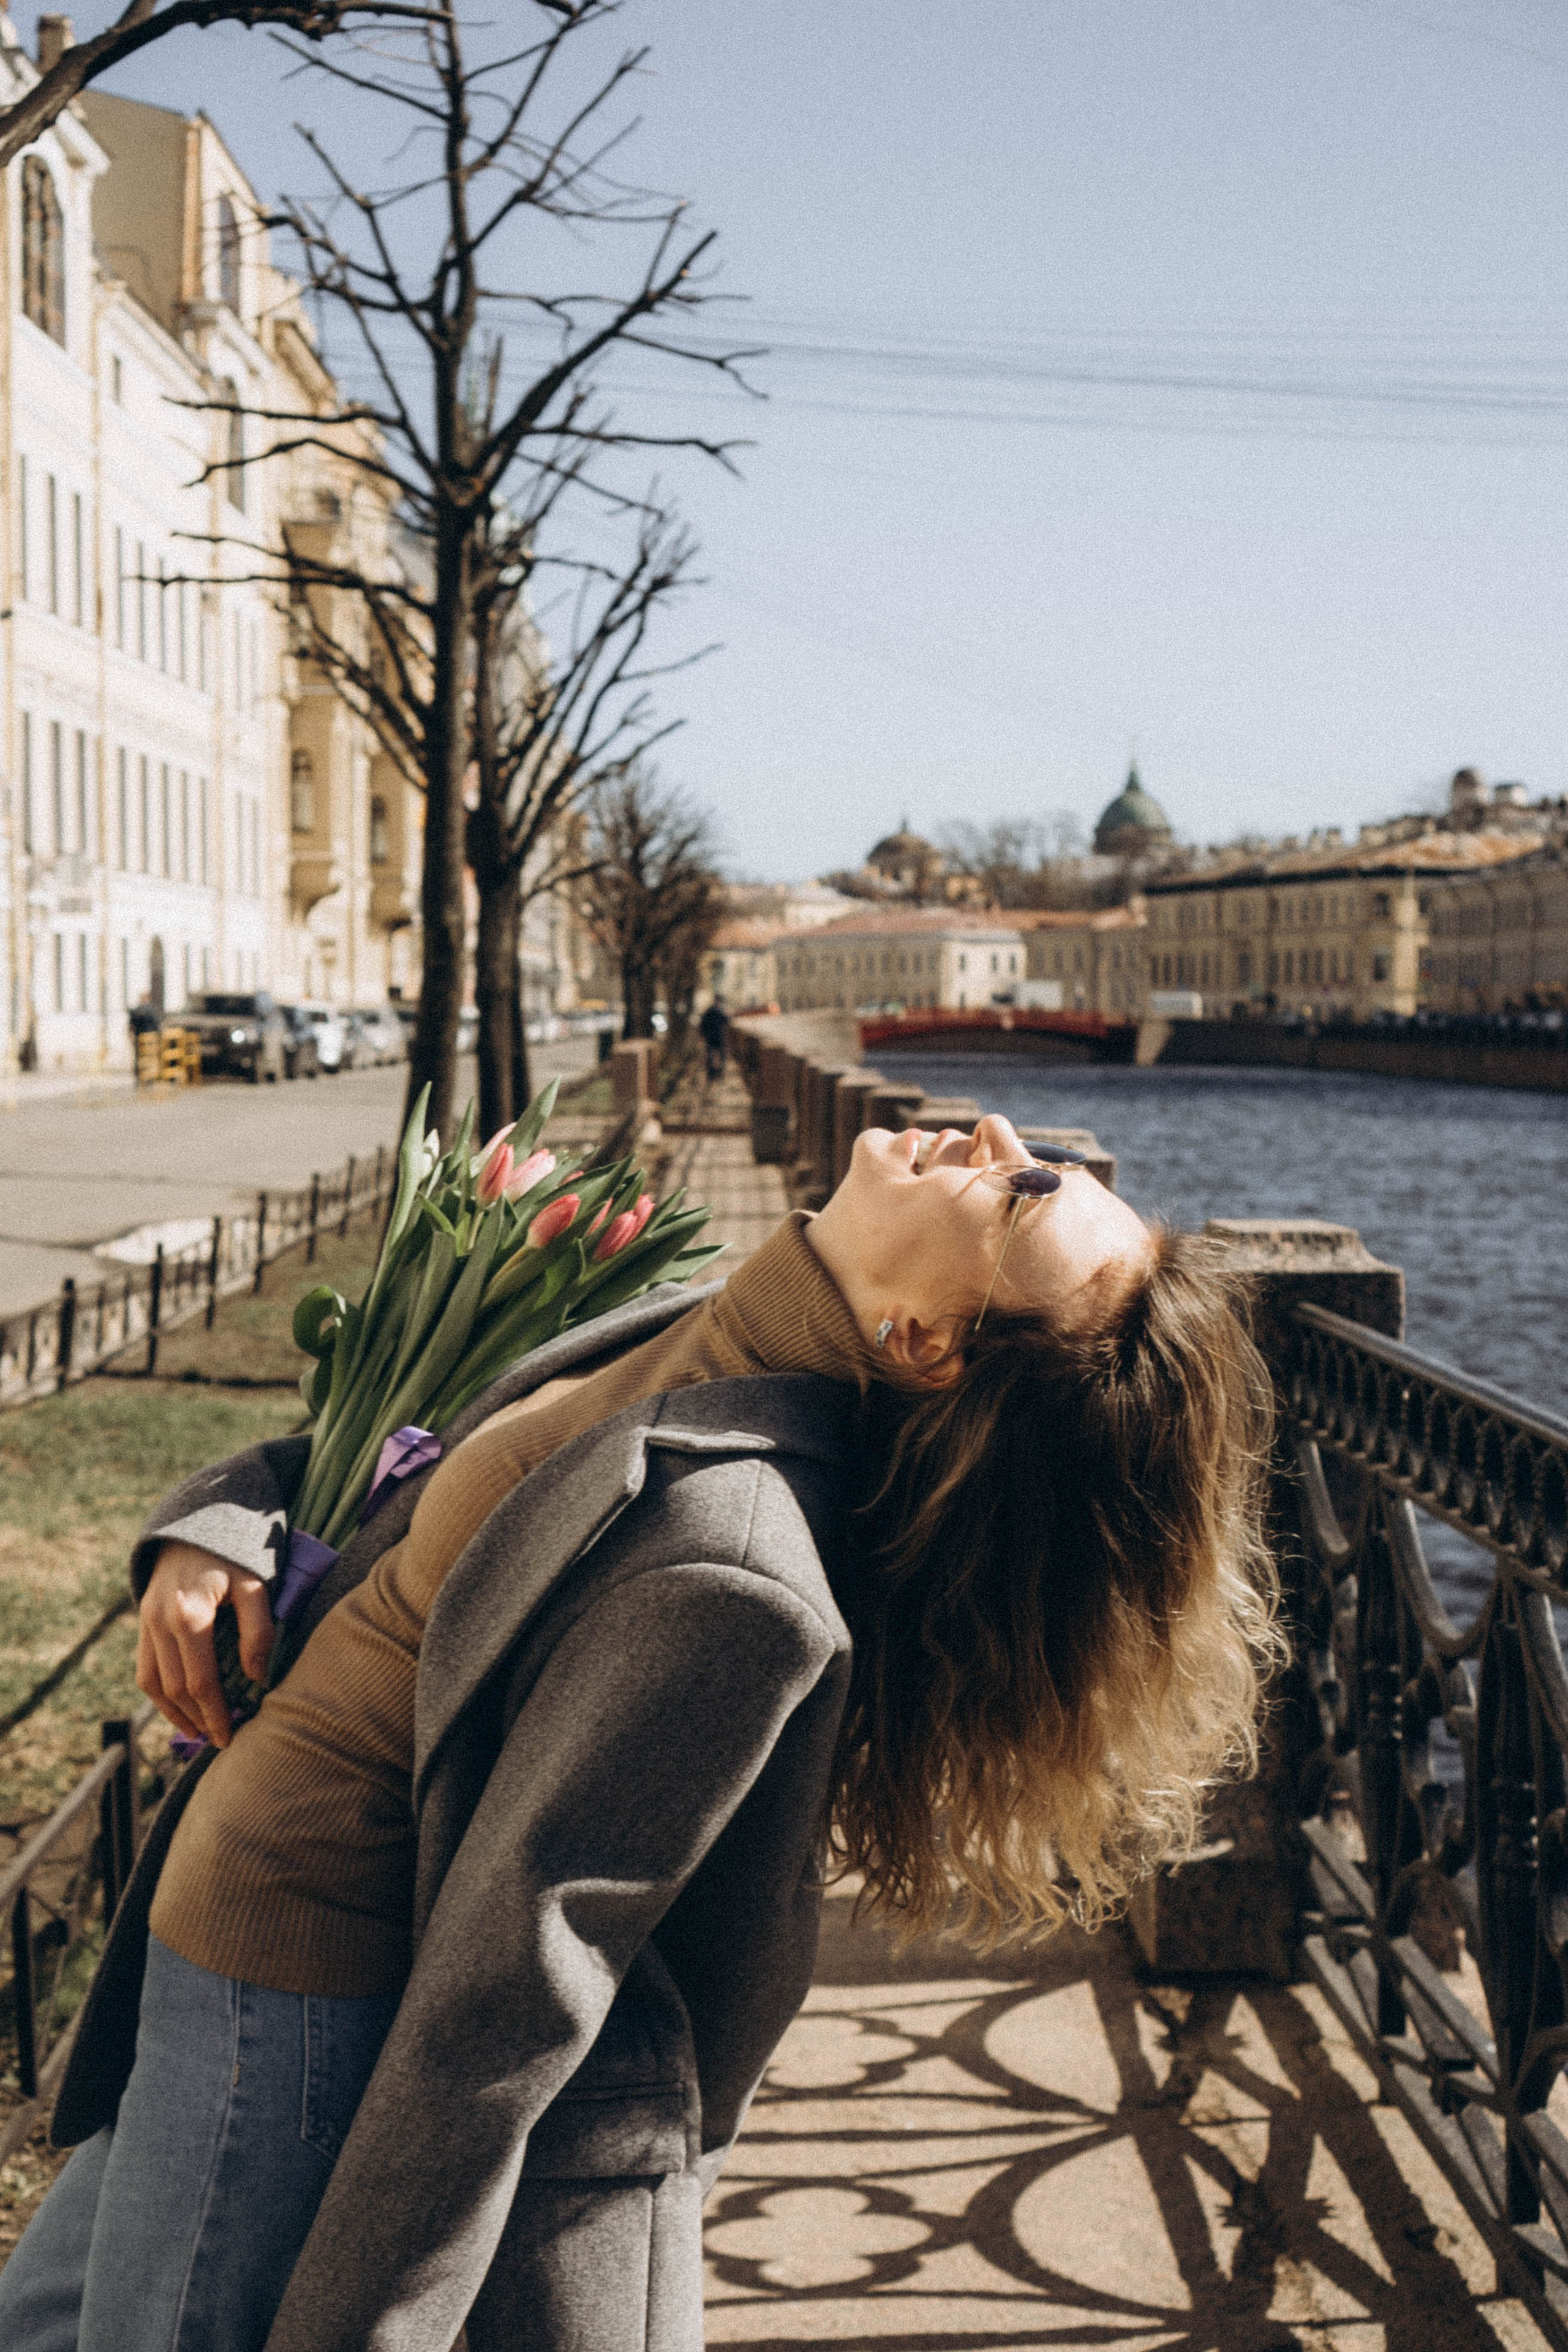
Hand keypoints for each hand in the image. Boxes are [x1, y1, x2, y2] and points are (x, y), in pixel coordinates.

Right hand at [136, 1542, 273, 1748]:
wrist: (195, 1524)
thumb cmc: (234, 1554)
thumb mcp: (255, 1584)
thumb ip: (258, 1631)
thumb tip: (256, 1678)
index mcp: (190, 1615)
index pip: (200, 1681)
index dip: (214, 1713)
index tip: (229, 1736)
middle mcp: (160, 1621)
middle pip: (175, 1687)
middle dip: (197, 1719)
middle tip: (218, 1740)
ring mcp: (146, 1622)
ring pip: (153, 1682)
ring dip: (173, 1713)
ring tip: (196, 1733)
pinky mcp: (142, 1621)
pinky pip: (145, 1667)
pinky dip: (158, 1693)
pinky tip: (177, 1708)